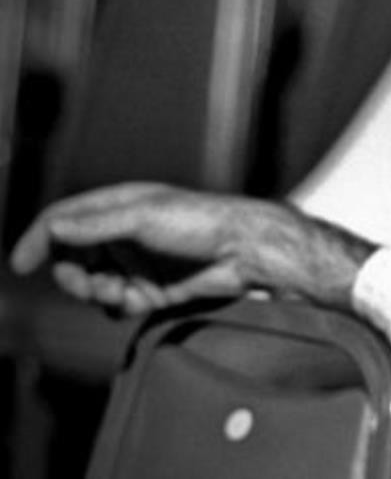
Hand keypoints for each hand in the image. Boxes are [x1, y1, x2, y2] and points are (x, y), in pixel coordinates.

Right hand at [9, 183, 374, 314]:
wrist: (246, 252)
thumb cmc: (201, 222)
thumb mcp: (144, 216)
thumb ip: (96, 223)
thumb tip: (54, 227)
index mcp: (118, 206)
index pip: (63, 220)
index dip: (39, 239)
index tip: (22, 265)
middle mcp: (124, 233)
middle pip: (72, 258)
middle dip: (72, 275)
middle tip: (88, 285)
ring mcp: (138, 262)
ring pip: (92, 284)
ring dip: (97, 292)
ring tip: (120, 293)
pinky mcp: (153, 289)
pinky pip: (117, 304)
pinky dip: (119, 306)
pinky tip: (137, 302)